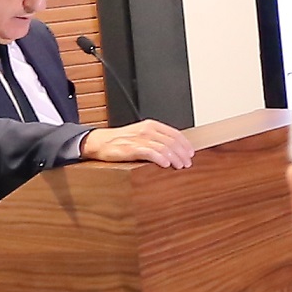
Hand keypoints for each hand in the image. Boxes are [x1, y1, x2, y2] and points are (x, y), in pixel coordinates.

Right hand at [81, 120, 197, 169]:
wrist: (101, 142)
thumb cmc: (122, 140)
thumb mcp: (142, 134)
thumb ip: (157, 138)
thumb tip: (176, 148)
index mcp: (151, 125)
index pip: (175, 133)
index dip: (185, 144)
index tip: (191, 153)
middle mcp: (147, 130)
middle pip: (171, 142)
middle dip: (182, 153)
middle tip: (187, 163)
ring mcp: (139, 139)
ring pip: (163, 148)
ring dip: (175, 158)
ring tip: (179, 166)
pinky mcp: (131, 149)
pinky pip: (150, 153)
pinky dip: (160, 158)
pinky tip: (166, 164)